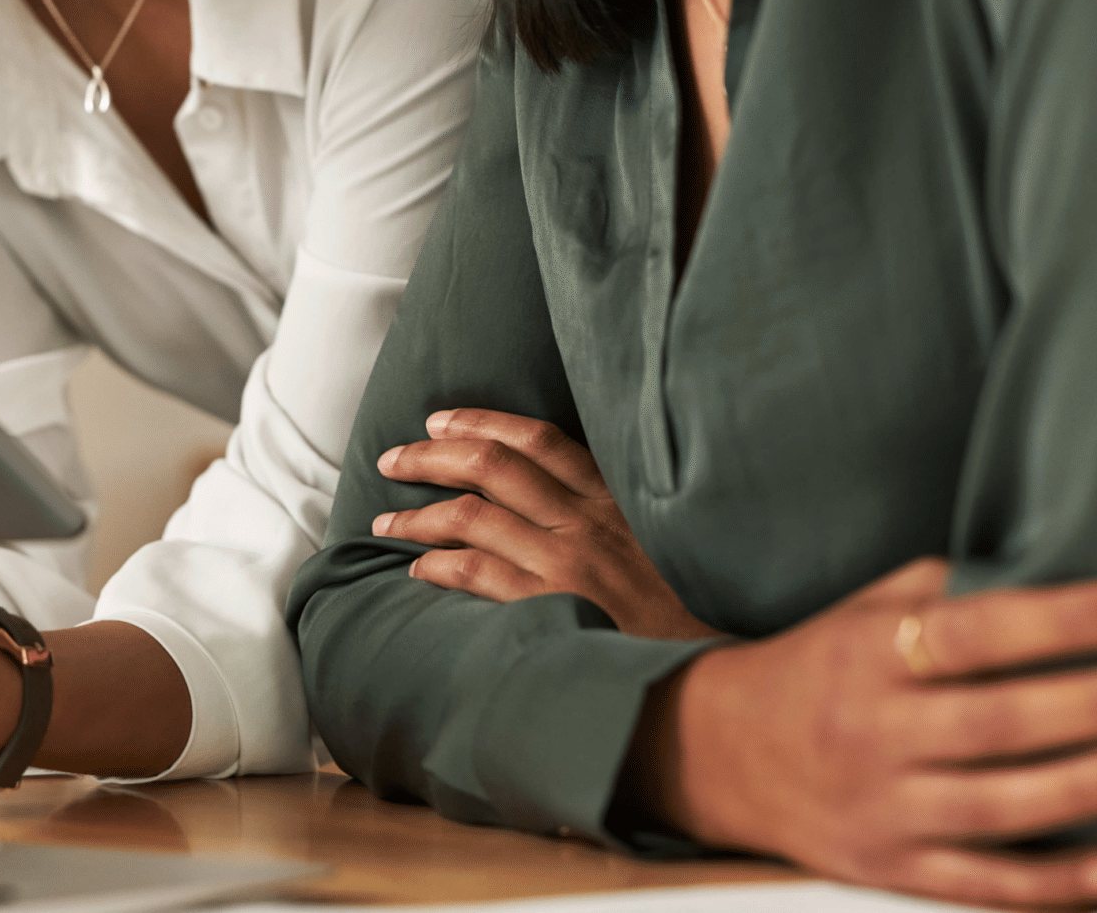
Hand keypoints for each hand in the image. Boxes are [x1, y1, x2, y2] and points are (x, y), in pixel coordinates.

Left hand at [371, 408, 716, 638]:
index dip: (481, 421)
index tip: (439, 421)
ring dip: (418, 516)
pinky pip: (477, 574)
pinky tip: (419, 571)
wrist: (710, 674)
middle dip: (430, 455)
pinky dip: (438, 566)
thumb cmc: (685, 610)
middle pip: (491, 466)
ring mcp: (567, 564)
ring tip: (387, 523)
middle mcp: (586, 522)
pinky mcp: (552, 607)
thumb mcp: (658, 545)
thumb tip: (547, 499)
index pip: (538, 439)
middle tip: (392, 460)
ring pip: (471, 517)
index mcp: (613, 499)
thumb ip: (609, 517)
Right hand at [634, 557, 1096, 906]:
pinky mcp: (892, 869)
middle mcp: (874, 729)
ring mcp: (883, 807)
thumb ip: (945, 594)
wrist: (717, 756)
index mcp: (869, 652)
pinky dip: (1049, 884)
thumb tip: (1055, 551)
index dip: (1067, 616)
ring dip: (1089, 786)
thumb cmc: (820, 667)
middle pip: (1000, 718)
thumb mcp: (862, 612)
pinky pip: (979, 882)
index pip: (978, 628)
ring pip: (998, 804)